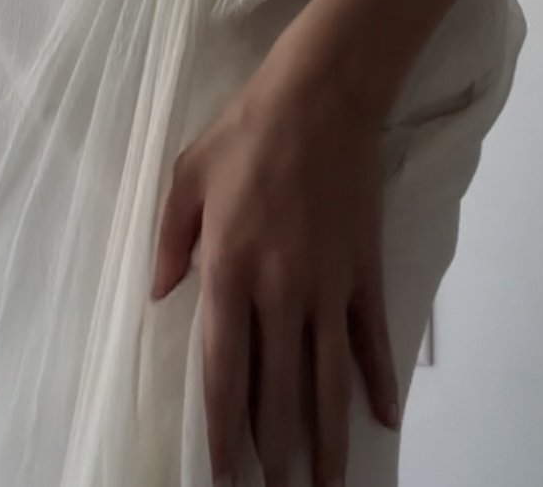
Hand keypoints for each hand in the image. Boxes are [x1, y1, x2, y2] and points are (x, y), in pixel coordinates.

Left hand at [150, 43, 399, 486]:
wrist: (321, 95)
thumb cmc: (246, 131)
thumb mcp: (185, 177)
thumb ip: (168, 240)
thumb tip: (159, 295)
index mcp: (229, 270)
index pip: (224, 371)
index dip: (224, 431)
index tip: (224, 475)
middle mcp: (280, 290)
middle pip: (280, 392)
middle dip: (276, 453)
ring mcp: (329, 284)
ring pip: (329, 380)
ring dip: (328, 439)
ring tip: (327, 484)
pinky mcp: (365, 269)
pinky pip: (373, 338)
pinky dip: (380, 382)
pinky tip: (383, 420)